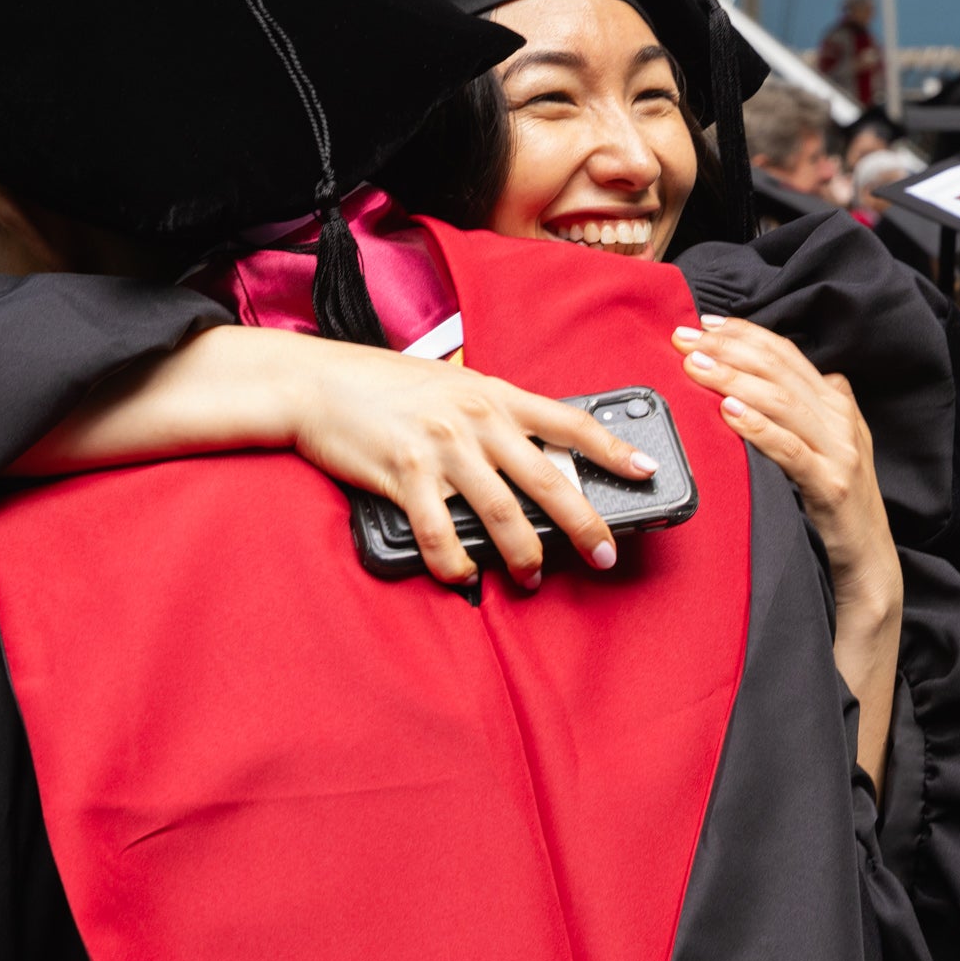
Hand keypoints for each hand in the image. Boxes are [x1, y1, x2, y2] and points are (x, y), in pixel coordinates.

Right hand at [15, 326, 657, 586]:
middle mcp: (475, 419)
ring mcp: (441, 449)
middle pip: (548, 477)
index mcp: (492, 392)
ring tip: (532, 578)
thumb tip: (528, 452)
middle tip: (606, 553)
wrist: (314, 382)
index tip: (645, 472)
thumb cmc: (382, 386)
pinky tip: (464, 576)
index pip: (569, 420)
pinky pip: (439, 531)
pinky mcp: (403, 475)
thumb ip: (488, 415)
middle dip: (585, 522)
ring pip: (502, 512)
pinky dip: (455, 561)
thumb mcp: (449, 386)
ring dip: (524, 553)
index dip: (612, 449)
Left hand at [674, 315, 903, 787]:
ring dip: (736, 380)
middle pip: (782, 371)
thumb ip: (802, 417)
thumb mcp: (817, 457)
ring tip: (698, 368)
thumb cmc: (832, 519)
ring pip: (784, 403)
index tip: (700, 326)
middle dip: (730, 350)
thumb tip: (778, 380)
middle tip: (685, 341)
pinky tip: (730, 415)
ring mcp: (841, 455)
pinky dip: (761, 429)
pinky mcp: (834, 489)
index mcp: (836, 409)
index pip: (787, 356)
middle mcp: (842, 423)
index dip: (744, 335)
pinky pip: (792, 452)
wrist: (867, 579)